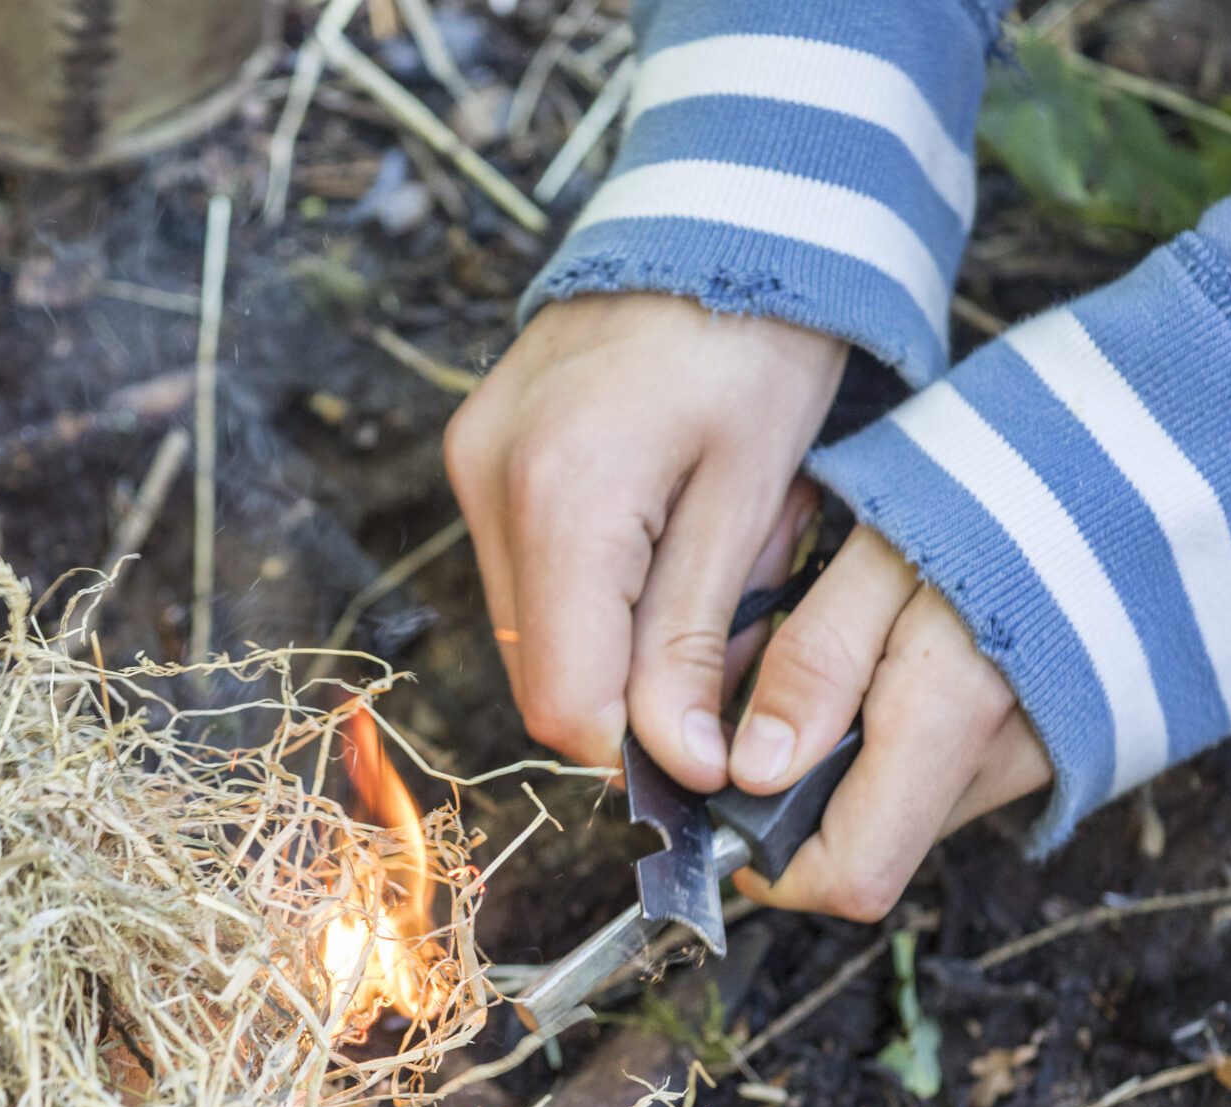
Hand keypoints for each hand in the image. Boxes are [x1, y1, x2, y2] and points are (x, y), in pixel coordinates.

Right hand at [444, 293, 847, 788]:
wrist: (723, 215)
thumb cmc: (759, 342)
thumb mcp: (752, 500)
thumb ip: (699, 641)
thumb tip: (680, 767)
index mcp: (563, 498)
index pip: (566, 701)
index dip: (637, 752)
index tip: (713, 756)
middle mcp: (489, 482)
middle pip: (541, 670)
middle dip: (636, 692)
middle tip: (734, 645)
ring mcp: (471, 464)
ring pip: (531, 629)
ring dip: (618, 641)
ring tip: (708, 575)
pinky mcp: (476, 452)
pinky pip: (526, 571)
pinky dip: (596, 588)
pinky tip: (662, 537)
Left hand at [727, 527, 1051, 920]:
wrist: (1136, 476)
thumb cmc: (1008, 495)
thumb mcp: (881, 551)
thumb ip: (818, 659)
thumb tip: (754, 772)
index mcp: (956, 718)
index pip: (852, 876)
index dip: (772, 860)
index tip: (727, 798)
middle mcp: (1002, 763)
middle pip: (868, 848)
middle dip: (799, 798)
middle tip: (779, 700)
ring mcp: (1031, 762)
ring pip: (900, 811)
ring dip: (849, 762)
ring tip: (851, 659)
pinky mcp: (1044, 747)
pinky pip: (941, 774)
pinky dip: (899, 739)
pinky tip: (901, 661)